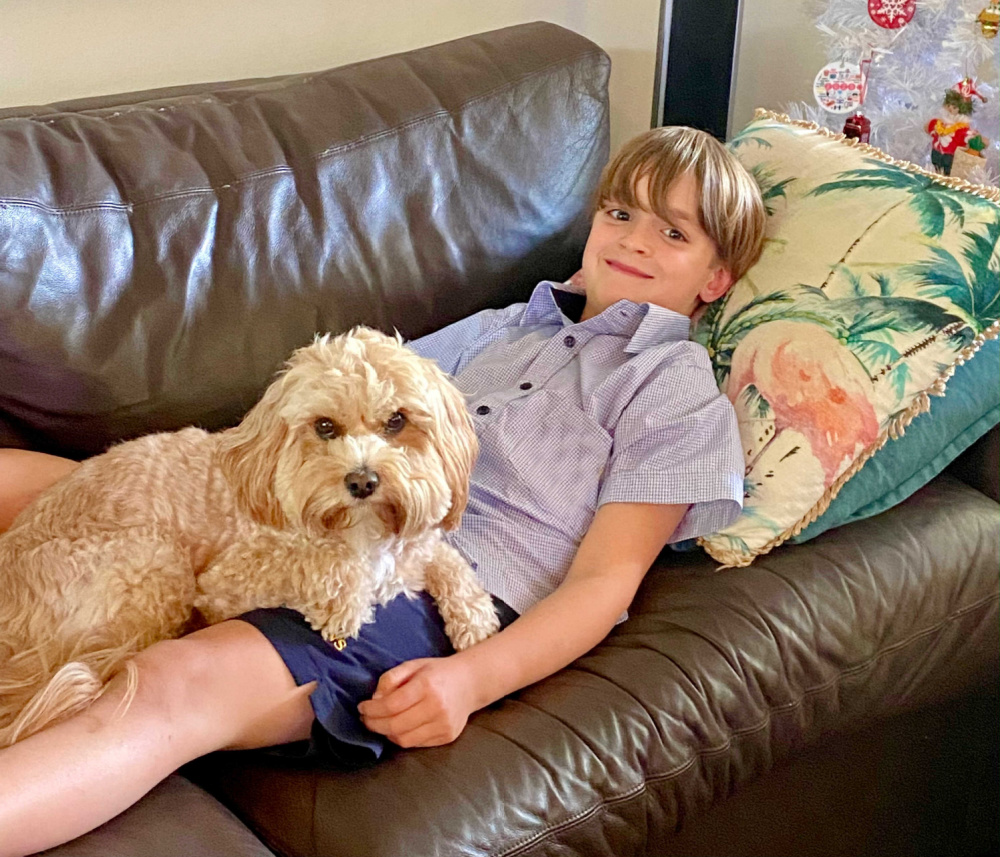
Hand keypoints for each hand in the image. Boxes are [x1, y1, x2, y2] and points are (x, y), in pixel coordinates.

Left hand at [358, 656, 477, 747]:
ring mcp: (443, 724)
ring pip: (404, 739)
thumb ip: (391, 678)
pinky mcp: (447, 736)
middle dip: (374, 724)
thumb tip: (375, 699)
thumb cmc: (437, 672)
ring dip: (386, 734)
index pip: (391, 705)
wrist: (470, 683)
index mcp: (427, 685)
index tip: (362, 708)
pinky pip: (416, 743)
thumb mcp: (413, 665)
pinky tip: (397, 728)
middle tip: (365, 719)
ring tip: (380, 724)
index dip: (372, 710)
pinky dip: (402, 738)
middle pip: (395, 725)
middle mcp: (437, 707)